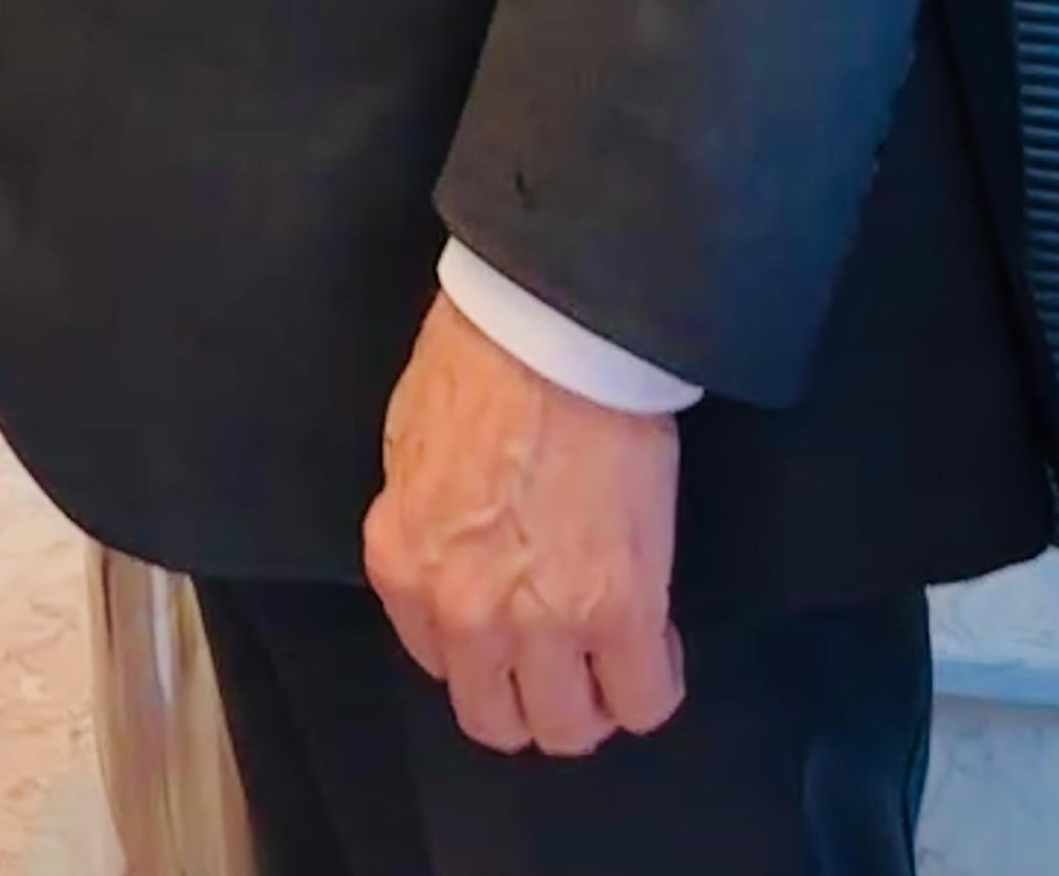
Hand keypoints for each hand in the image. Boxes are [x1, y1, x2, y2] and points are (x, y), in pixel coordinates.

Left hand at [363, 294, 684, 758]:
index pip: (437, 662)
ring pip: (570, 728)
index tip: (512, 619)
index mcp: (403, 566)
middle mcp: (463, 613)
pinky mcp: (622, 614)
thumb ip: (424, 525)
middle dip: (531, 695)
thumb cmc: (477, 362)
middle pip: (498, 720)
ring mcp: (543, 623)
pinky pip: (645, 701)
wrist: (551, 330)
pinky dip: (652, 683)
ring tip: (611, 650)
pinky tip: (655, 638)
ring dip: (592, 699)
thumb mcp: (409, 446)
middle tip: (562, 653)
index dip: (482, 646)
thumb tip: (454, 557)